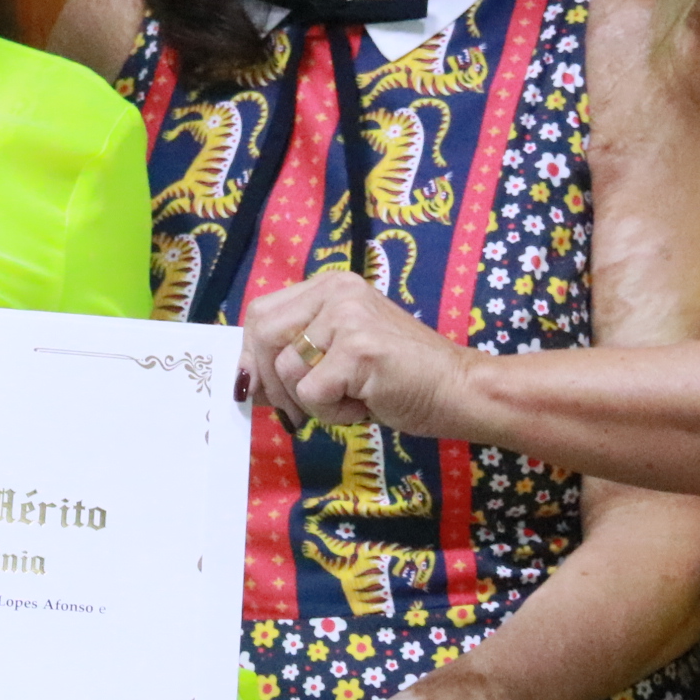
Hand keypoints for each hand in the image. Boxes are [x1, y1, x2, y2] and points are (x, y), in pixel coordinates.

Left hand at [245, 271, 476, 435]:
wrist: (458, 389)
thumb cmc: (399, 378)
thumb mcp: (338, 356)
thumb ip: (293, 357)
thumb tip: (241, 381)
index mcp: (329, 285)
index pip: (261, 313)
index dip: (252, 355)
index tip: (261, 389)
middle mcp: (336, 290)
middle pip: (261, 335)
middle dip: (272, 384)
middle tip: (300, 411)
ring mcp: (348, 316)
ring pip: (285, 371)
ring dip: (311, 403)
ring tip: (352, 399)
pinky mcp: (358, 347)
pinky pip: (311, 394)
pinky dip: (333, 414)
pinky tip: (366, 404)